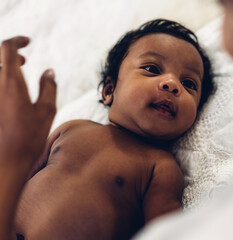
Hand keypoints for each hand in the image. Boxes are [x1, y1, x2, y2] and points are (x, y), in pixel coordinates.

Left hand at [0, 36, 56, 169]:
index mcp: (11, 83)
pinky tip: (12, 93)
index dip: (17, 40)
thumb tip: (49, 71)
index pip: (7, 49)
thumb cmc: (28, 138)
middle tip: (24, 60)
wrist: (5, 162)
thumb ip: (48, 87)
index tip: (28, 42)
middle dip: (10, 54)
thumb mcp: (46, 111)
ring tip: (18, 73)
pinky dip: (4, 83)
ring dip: (5, 69)